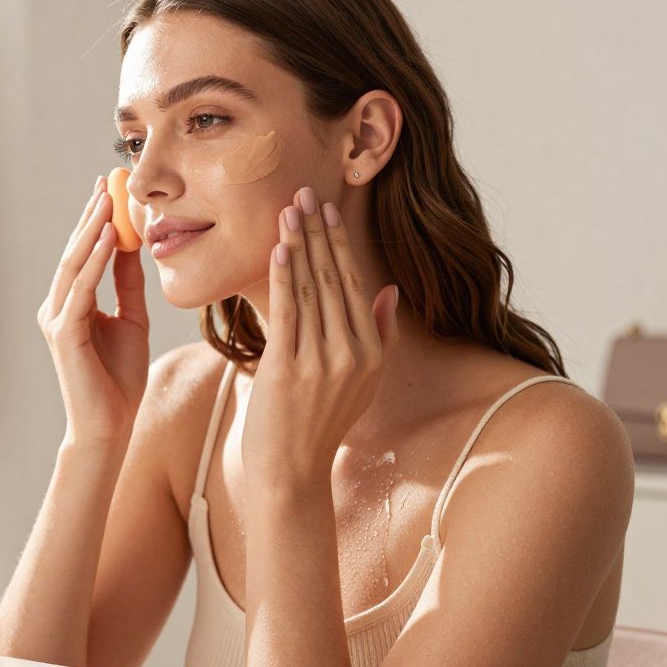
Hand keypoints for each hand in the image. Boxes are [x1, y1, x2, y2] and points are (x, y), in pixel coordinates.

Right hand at [37, 176, 150, 445]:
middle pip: (74, 252)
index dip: (96, 221)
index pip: (83, 254)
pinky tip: (111, 237)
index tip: (110, 190)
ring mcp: (57, 319)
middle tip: (107, 182)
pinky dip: (96, 260)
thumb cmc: (120, 380)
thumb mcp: (132, 320)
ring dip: (92, 230)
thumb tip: (134, 245)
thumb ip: (127, 285)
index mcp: (72, 305)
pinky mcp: (64, 334)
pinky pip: (81, 289)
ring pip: (74, 265)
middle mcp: (58, 307)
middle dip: (91, 216)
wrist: (112, 425)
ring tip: (108, 199)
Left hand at [240, 187, 400, 492]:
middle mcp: (352, 354)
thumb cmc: (320, 427)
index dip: (339, 244)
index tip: (328, 210)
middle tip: (304, 192)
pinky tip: (278, 249)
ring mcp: (321, 362)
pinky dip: (282, 278)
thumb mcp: (363, 383)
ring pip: (310, 290)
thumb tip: (389, 289)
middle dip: (318, 232)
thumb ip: (379, 335)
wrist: (291, 474)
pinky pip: (287, 313)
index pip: (354, 284)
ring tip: (288, 210)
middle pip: (333, 279)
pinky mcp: (288, 370)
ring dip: (298, 245)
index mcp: (372, 353)